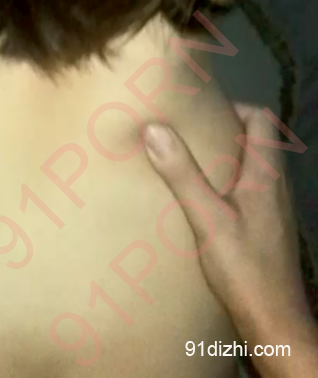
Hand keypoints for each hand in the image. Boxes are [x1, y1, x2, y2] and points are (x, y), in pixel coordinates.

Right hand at [143, 104, 316, 350]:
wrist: (276, 324)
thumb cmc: (245, 268)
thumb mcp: (208, 220)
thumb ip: (183, 175)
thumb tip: (154, 128)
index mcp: (266, 174)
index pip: (262, 118)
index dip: (234, 107)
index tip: (200, 112)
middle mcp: (277, 185)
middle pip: (258, 140)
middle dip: (225, 131)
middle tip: (188, 135)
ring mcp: (276, 209)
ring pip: (255, 166)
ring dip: (227, 159)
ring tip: (191, 163)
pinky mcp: (270, 229)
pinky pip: (253, 190)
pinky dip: (231, 184)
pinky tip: (204, 202)